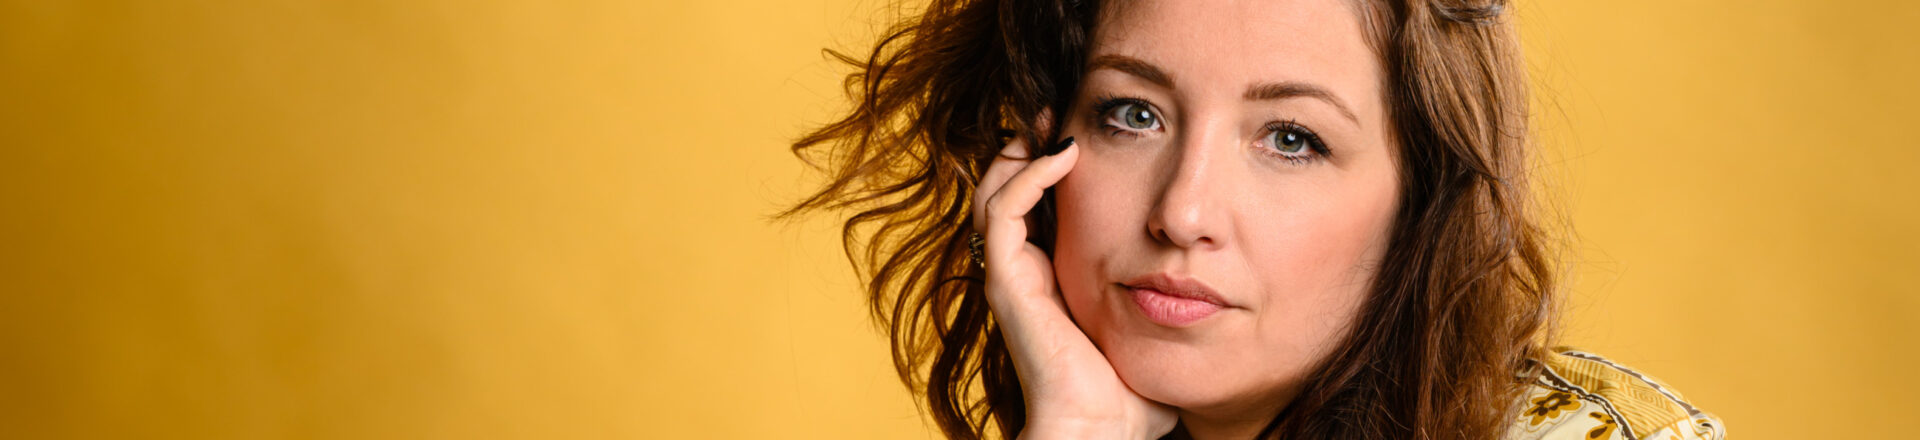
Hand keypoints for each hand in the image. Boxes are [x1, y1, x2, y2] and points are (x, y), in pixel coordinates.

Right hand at [972, 119, 1177, 439]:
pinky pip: (1005, 210)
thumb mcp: (1154, 335)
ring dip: (1024, 152)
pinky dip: (1030, 175)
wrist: (1102, 431)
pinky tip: (1065, 155)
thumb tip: (1212, 299)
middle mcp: (1022, 276)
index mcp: (1049, 285)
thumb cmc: (1131, 400)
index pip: (1036, 212)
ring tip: (1055, 124)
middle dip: (1029, 150)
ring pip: (995, 193)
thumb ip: (1170, 312)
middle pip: (1006, 193)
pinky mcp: (1008, 280)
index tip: (1083, 139)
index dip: (1051, 172)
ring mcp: (1010, 277)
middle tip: (1059, 117)